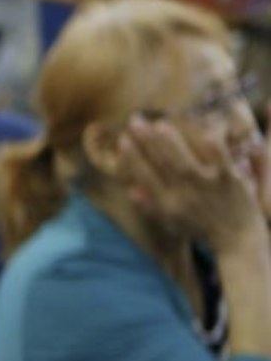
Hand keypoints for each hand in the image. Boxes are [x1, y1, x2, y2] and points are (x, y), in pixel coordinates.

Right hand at [117, 115, 262, 249]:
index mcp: (167, 205)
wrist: (236, 239)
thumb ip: (150, 206)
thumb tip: (130, 190)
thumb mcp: (171, 223)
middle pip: (161, 165)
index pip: (144, 177)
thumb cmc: (201, 228)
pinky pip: (220, 159)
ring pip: (184, 162)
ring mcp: (206, 186)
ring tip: (159, 124)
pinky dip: (212, 146)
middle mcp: (183, 196)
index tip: (122, 141)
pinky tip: (204, 130)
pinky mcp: (229, 179)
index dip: (131, 158)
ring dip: (170, 143)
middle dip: (146, 142)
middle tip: (135, 121)